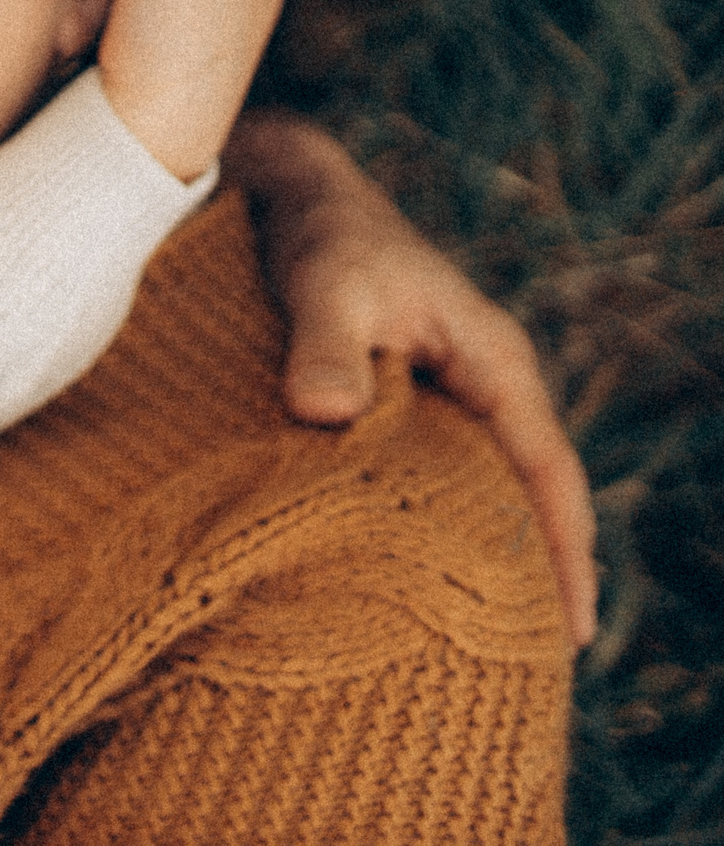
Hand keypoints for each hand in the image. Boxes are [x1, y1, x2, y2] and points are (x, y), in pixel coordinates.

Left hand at [229, 110, 598, 647]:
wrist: (284, 190)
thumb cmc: (318, 234)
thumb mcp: (327, 283)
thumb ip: (326, 344)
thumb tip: (325, 414)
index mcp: (493, 361)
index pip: (547, 473)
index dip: (563, 553)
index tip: (570, 632)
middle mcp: (479, 381)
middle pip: (523, 493)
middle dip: (533, 572)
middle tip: (524, 665)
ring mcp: (441, 390)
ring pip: (476, 486)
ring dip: (481, 550)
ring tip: (470, 639)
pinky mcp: (396, 395)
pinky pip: (428, 471)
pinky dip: (429, 519)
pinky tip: (403, 570)